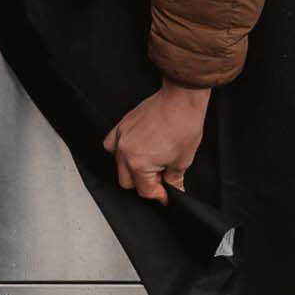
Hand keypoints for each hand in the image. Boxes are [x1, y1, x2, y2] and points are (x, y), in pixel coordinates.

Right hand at [103, 82, 210, 204]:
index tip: (167, 194)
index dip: (160, 195)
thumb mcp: (182, 160)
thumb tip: (173, 190)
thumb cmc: (183, 125)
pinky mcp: (121, 125)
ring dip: (131, 169)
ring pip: (117, 165)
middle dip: (145, 184)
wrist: (181, 99)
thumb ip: (174, 180)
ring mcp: (120, 137)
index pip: (145, 191)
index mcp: (138, 163)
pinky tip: (133, 150)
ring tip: (149, 163)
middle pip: (128, 182)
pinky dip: (119, 151)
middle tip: (161, 178)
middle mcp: (124, 151)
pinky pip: (111, 145)